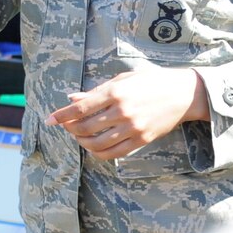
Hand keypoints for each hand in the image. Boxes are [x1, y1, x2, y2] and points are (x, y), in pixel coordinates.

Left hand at [47, 68, 207, 159]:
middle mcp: (122, 111)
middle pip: (85, 127)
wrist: (183, 94)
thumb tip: (72, 99)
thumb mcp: (123, 79)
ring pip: (97, 143)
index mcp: (116, 92)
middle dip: (70, 129)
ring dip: (82, 142)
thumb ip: (96, 91)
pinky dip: (98, 152)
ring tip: (78, 136)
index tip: (50, 120)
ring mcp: (132, 128)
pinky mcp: (141, 140)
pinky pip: (114, 153)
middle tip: (66, 126)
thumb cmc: (151, 81)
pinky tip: (93, 146)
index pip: (81, 108)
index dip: (62, 115)